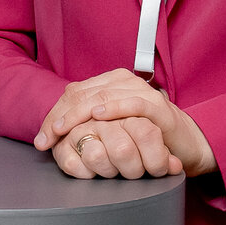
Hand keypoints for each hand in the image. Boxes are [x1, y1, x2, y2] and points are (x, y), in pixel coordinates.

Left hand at [36, 69, 215, 177]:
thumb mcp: (110, 127)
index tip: (43, 139)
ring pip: (102, 96)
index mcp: (109, 83)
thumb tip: (52, 131)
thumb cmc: (143, 135)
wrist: (182, 143)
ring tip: (64, 129)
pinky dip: (113, 108)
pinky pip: (132, 103)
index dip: (54, 115)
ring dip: (79, 114)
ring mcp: (140, 91)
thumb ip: (87, 122)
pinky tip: (99, 115)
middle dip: (61, 118)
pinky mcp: (157, 105)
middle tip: (48, 138)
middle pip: (82, 94)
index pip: (73, 94)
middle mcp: (123, 82)